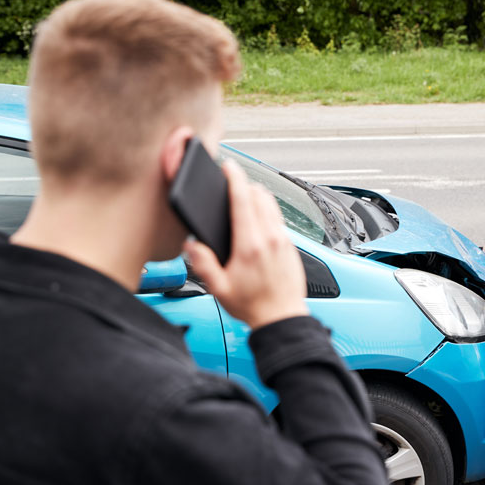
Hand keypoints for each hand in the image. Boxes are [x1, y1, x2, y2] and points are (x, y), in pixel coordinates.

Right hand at [185, 160, 308, 328]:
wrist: (283, 318)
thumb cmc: (253, 305)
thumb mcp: (219, 289)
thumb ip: (203, 265)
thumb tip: (192, 245)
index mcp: (250, 245)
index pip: (243, 201)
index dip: (235, 179)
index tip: (229, 167)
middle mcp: (270, 238)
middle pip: (260, 196)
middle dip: (245, 185)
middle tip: (232, 184)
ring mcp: (284, 241)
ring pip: (272, 205)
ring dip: (258, 196)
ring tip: (244, 198)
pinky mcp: (292, 246)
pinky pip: (279, 219)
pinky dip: (267, 212)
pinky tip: (258, 221)